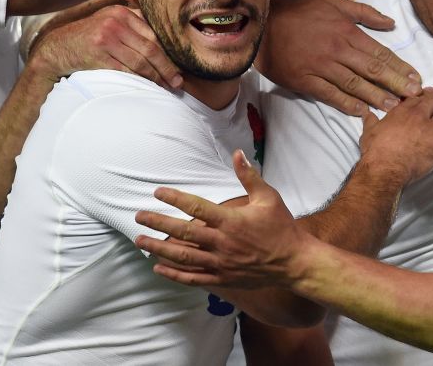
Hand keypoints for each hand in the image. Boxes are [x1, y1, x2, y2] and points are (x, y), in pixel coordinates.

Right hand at [32, 4, 181, 88]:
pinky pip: (126, 71)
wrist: (56, 48)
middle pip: (151, 48)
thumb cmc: (88, 37)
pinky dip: (140, 81)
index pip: (153, 34)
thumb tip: (164, 39)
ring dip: (157, 77)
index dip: (168, 52)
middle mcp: (115, 22)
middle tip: (178, 81)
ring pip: (140, 61)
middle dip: (167, 67)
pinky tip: (148, 88)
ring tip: (167, 87)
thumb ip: (132, 24)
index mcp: (122, 12)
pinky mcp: (98, 55)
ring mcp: (106, 38)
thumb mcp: (109, 21)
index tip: (179, 66)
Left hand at [135, 150, 308, 288]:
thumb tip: (237, 153)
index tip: (158, 192)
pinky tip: (157, 267)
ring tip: (140, 241)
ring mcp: (220, 263)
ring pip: (183, 257)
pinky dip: (173, 274)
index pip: (196, 207)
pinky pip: (192, 278)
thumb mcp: (268, 197)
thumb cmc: (281, 227)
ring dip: (159, 249)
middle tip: (138, 217)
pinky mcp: (222, 278)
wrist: (294, 262)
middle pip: (182, 233)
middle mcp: (221, 243)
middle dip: (158, 224)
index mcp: (231, 221)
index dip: (174, 198)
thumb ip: (249, 176)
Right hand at [255, 0, 421, 115]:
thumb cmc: (302, 13)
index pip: (380, 52)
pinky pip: (330, 94)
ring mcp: (321, 66)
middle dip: (396, 84)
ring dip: (376, 97)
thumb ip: (364, 13)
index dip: (400, 67)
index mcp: (347, 31)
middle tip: (413, 97)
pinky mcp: (305, 81)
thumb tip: (391, 24)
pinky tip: (362, 112)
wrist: (265, 25)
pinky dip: (347, 104)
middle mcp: (337, 49)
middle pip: (373, 70)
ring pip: (354, 84)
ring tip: (393, 107)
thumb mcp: (335, 3)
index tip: (416, 79)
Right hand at [360, 88, 432, 184]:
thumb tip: (365, 113)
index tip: (431, 91)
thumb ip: (370, 120)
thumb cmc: (375, 150)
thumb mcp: (369, 131)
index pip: (418, 97)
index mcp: (403, 111)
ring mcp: (432, 128)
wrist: (385, 167)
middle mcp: (419, 115)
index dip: (426, 93)